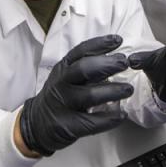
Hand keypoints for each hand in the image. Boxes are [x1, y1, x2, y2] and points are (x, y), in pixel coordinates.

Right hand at [19, 35, 133, 155]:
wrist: (37, 124)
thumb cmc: (61, 95)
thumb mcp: (67, 75)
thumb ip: (87, 66)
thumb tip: (117, 57)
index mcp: (63, 68)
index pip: (81, 51)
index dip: (100, 44)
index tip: (118, 40)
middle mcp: (61, 83)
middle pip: (83, 69)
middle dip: (107, 64)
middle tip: (125, 63)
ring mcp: (63, 105)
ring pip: (89, 95)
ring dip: (112, 91)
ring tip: (128, 89)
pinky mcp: (67, 126)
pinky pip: (90, 122)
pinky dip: (108, 119)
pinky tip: (121, 115)